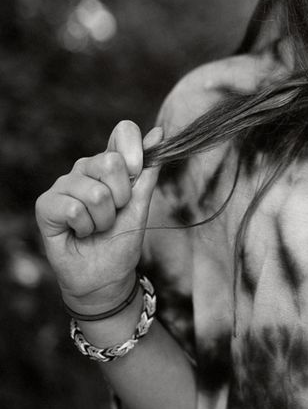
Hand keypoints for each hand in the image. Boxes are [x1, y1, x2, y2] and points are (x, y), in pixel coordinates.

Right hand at [35, 121, 162, 313]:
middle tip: (114, 214)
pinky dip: (85, 228)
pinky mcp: (46, 204)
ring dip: (104, 219)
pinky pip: (74, 209)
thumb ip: (148, 170)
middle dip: (122, 198)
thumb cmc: (122, 239)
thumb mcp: (141, 204)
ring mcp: (64, 184)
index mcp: (111, 163)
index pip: (124, 131)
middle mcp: (86, 167)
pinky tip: (80, 233)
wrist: (105, 277)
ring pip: (95, 192)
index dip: (135, 152)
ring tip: (97, 227)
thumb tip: (158, 132)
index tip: (137, 174)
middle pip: (112, 162)